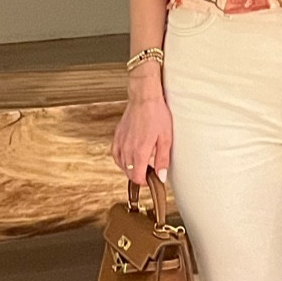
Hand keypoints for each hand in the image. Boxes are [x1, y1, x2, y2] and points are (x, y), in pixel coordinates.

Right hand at [110, 62, 171, 183]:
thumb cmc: (157, 115)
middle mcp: (127, 149)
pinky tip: (127, 158)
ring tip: (140, 165)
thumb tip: (161, 177)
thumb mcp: (166, 139)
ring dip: (130, 169)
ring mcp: (121, 142)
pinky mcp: (117, 136)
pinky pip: (115, 154)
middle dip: (138, 176)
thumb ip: (163, 159)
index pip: (137, 177)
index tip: (151, 180)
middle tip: (149, 172)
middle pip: (128, 173)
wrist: (144, 98)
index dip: (144, 182)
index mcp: (140, 151)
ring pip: (121, 165)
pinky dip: (121, 160)